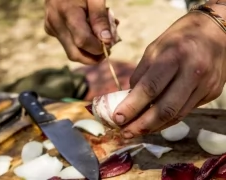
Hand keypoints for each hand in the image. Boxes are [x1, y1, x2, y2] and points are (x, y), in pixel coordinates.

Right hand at [44, 0, 119, 63]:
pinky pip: (69, 44)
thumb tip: (106, 41)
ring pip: (72, 51)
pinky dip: (83, 44)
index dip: (98, 48)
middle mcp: (55, 23)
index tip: (111, 43)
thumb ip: (100, 17)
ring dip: (89, 50)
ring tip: (101, 35)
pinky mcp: (51, 30)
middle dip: (94, 56)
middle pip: (75, 54)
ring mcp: (51, 27)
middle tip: (108, 47)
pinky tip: (92, 31)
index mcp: (66, 11)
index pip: (82, 41)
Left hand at [112, 12, 225, 137]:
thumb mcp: (154, 48)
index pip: (150, 87)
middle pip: (166, 108)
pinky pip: (186, 112)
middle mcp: (193, 72)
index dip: (132, 106)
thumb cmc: (178, 38)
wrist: (214, 32)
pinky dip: (167, 120)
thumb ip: (141, 74)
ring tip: (136, 132)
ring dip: (154, 127)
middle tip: (125, 133)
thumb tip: (129, 98)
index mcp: (175, 55)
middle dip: (142, 125)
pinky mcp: (212, 93)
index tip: (117, 119)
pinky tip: (154, 124)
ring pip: (177, 115)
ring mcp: (206, 85)